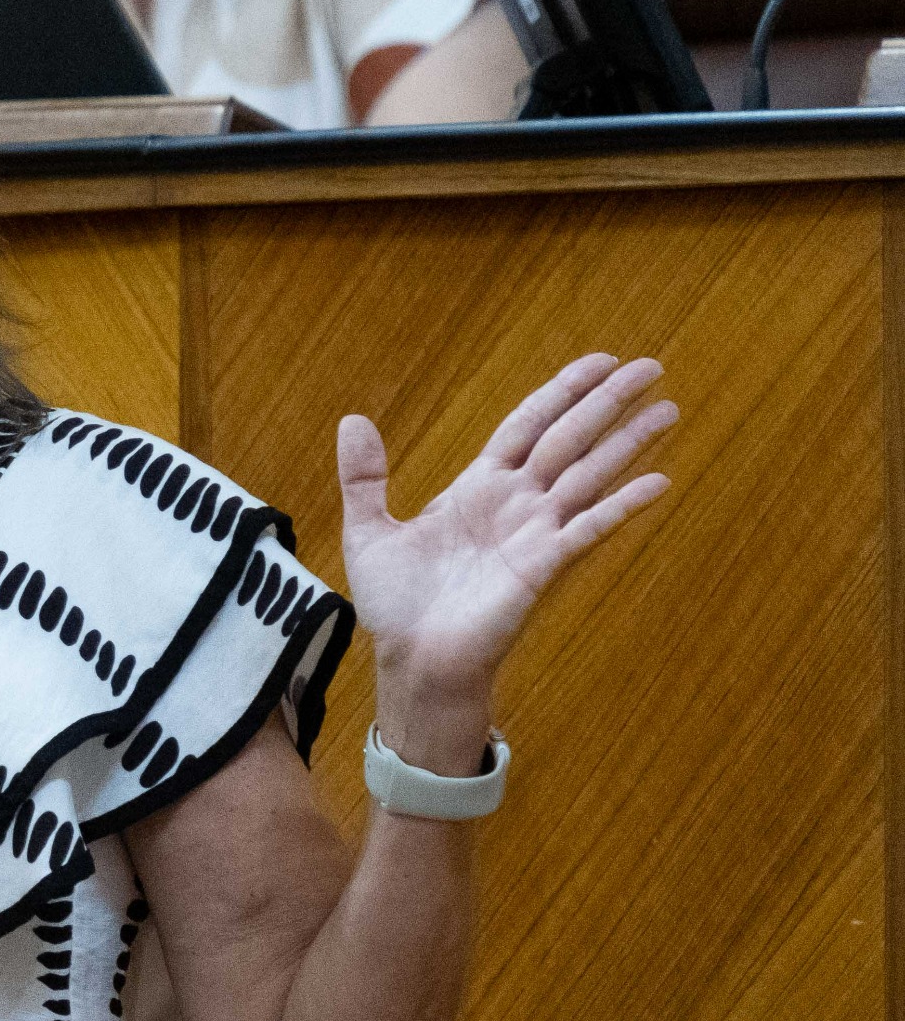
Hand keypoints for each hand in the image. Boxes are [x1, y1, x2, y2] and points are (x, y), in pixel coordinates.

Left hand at [338, 354, 675, 724]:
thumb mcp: (369, 531)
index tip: (600, 361)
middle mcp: (515, 503)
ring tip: (668, 409)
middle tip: (651, 367)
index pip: (529, 424)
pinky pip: (589, 528)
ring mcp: (534, 533)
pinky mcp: (543, 566)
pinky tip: (659, 482)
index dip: (562, 391)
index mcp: (478, 487)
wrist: (412, 659)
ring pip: (589, 474)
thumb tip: (352, 419)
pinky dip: (622, 505)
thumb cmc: (396, 604)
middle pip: (569, 438)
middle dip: (607, 402)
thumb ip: (364, 476)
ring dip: (628, 443)